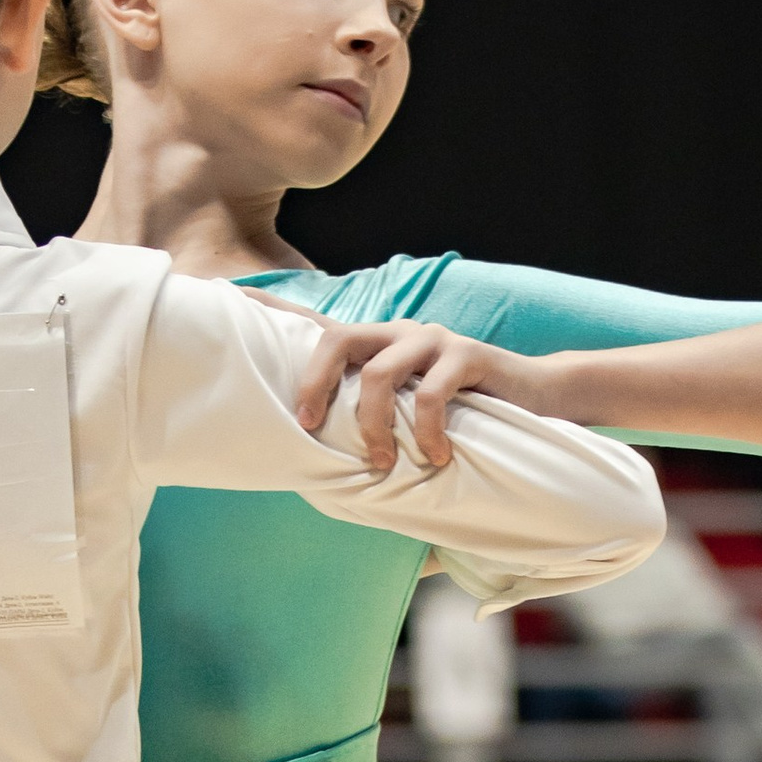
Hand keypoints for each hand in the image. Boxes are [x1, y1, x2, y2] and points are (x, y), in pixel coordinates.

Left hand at [292, 316, 548, 475]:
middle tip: (311, 427)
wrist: (533, 397)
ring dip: (374, 426)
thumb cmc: (460, 415)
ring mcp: (432, 339)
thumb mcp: (408, 414)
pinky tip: (436, 457)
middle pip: (339, 340)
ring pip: (381, 374)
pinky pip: (433, 393)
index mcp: (376, 345)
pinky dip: (426, 432)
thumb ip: (371, 420)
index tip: (227, 296)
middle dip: (316, 384)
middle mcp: (397, 333)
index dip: (274, 308)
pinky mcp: (468, 354)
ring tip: (380, 463)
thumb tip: (322, 465)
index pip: (317, 322)